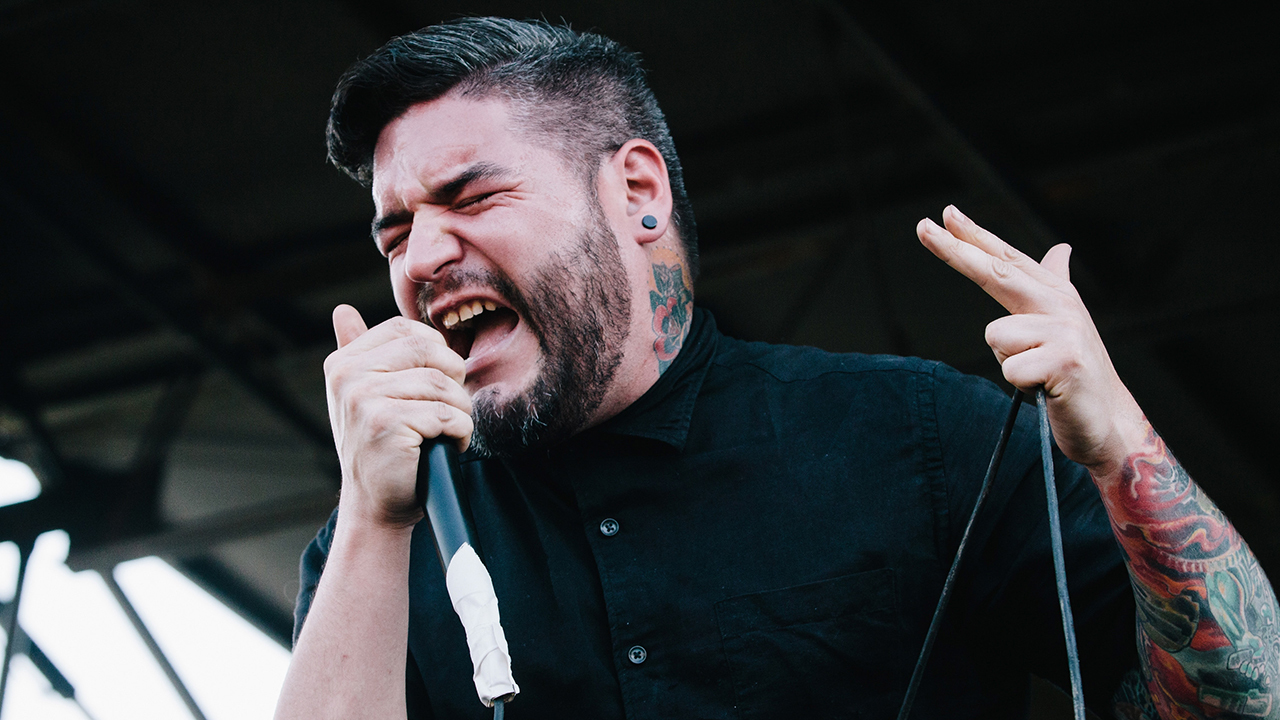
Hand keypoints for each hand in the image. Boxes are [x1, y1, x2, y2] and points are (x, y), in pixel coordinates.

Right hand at [324, 305, 472, 528]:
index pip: (405, 329)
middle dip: (453, 377)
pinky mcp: (385, 424)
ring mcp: (363, 399)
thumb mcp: (363, 395)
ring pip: (442, 384)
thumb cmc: (380, 449)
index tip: (436, 382)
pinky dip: (460, 432)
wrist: (375, 505)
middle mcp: (347, 376)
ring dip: (459, 411)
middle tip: (449, 406)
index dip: (435, 351)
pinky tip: (447, 446)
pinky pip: (446, 414)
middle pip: (428, 349)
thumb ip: (357, 353)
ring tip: (447, 431)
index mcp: (343, 362)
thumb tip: (342, 311)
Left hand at [916, 206, 1145, 475]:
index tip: (945, 214)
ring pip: (995, 336)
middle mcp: (1060, 304)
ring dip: (1008, 362)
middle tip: (922, 226)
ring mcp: (1065, 330)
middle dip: (956, 250)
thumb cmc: (1076, 375)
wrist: (1109, 421)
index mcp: (1055, 294)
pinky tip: (1047, 388)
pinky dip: (1021, 385)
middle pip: (997, 272)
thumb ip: (1053, 285)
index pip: (1007, 260)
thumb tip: (1061, 248)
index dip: (975, 236)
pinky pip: (1010, 369)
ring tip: (1039, 374)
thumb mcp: (1063, 326)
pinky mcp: (1065, 360)